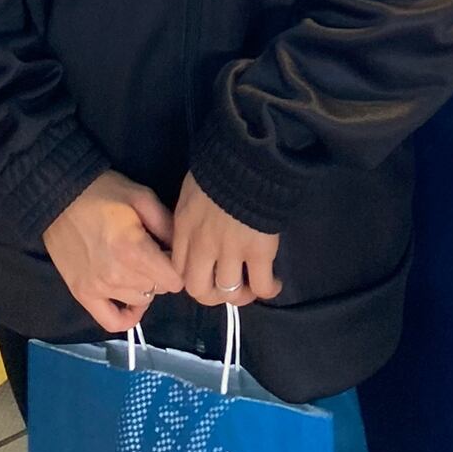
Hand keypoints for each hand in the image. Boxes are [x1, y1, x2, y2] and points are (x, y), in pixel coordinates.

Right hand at [42, 172, 181, 334]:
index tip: (169, 251)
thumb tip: (182, 249)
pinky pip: (111, 321)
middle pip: (158, 289)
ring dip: (145, 287)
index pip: (173, 279)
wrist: (59, 196)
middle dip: (161, 273)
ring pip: (139, 301)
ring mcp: (98, 288)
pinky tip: (132, 303)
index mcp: (134, 250)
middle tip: (153, 253)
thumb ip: (167, 225)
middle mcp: (117, 275)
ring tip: (138, 267)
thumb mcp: (142, 197)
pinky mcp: (82, 294)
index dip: (177, 265)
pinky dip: (127, 318)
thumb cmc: (103, 192)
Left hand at [172, 172, 281, 309]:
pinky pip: (261, 285)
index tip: (205, 274)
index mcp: (185, 228)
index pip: (178, 269)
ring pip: (229, 292)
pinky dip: (268, 290)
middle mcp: (203, 245)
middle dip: (213, 295)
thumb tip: (200, 230)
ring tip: (252, 287)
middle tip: (226, 288)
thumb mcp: (192, 190)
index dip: (192, 277)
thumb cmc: (219, 164)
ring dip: (241, 295)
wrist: (247, 155)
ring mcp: (231, 251)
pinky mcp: (259, 251)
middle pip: (199, 290)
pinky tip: (274, 283)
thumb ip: (191, 215)